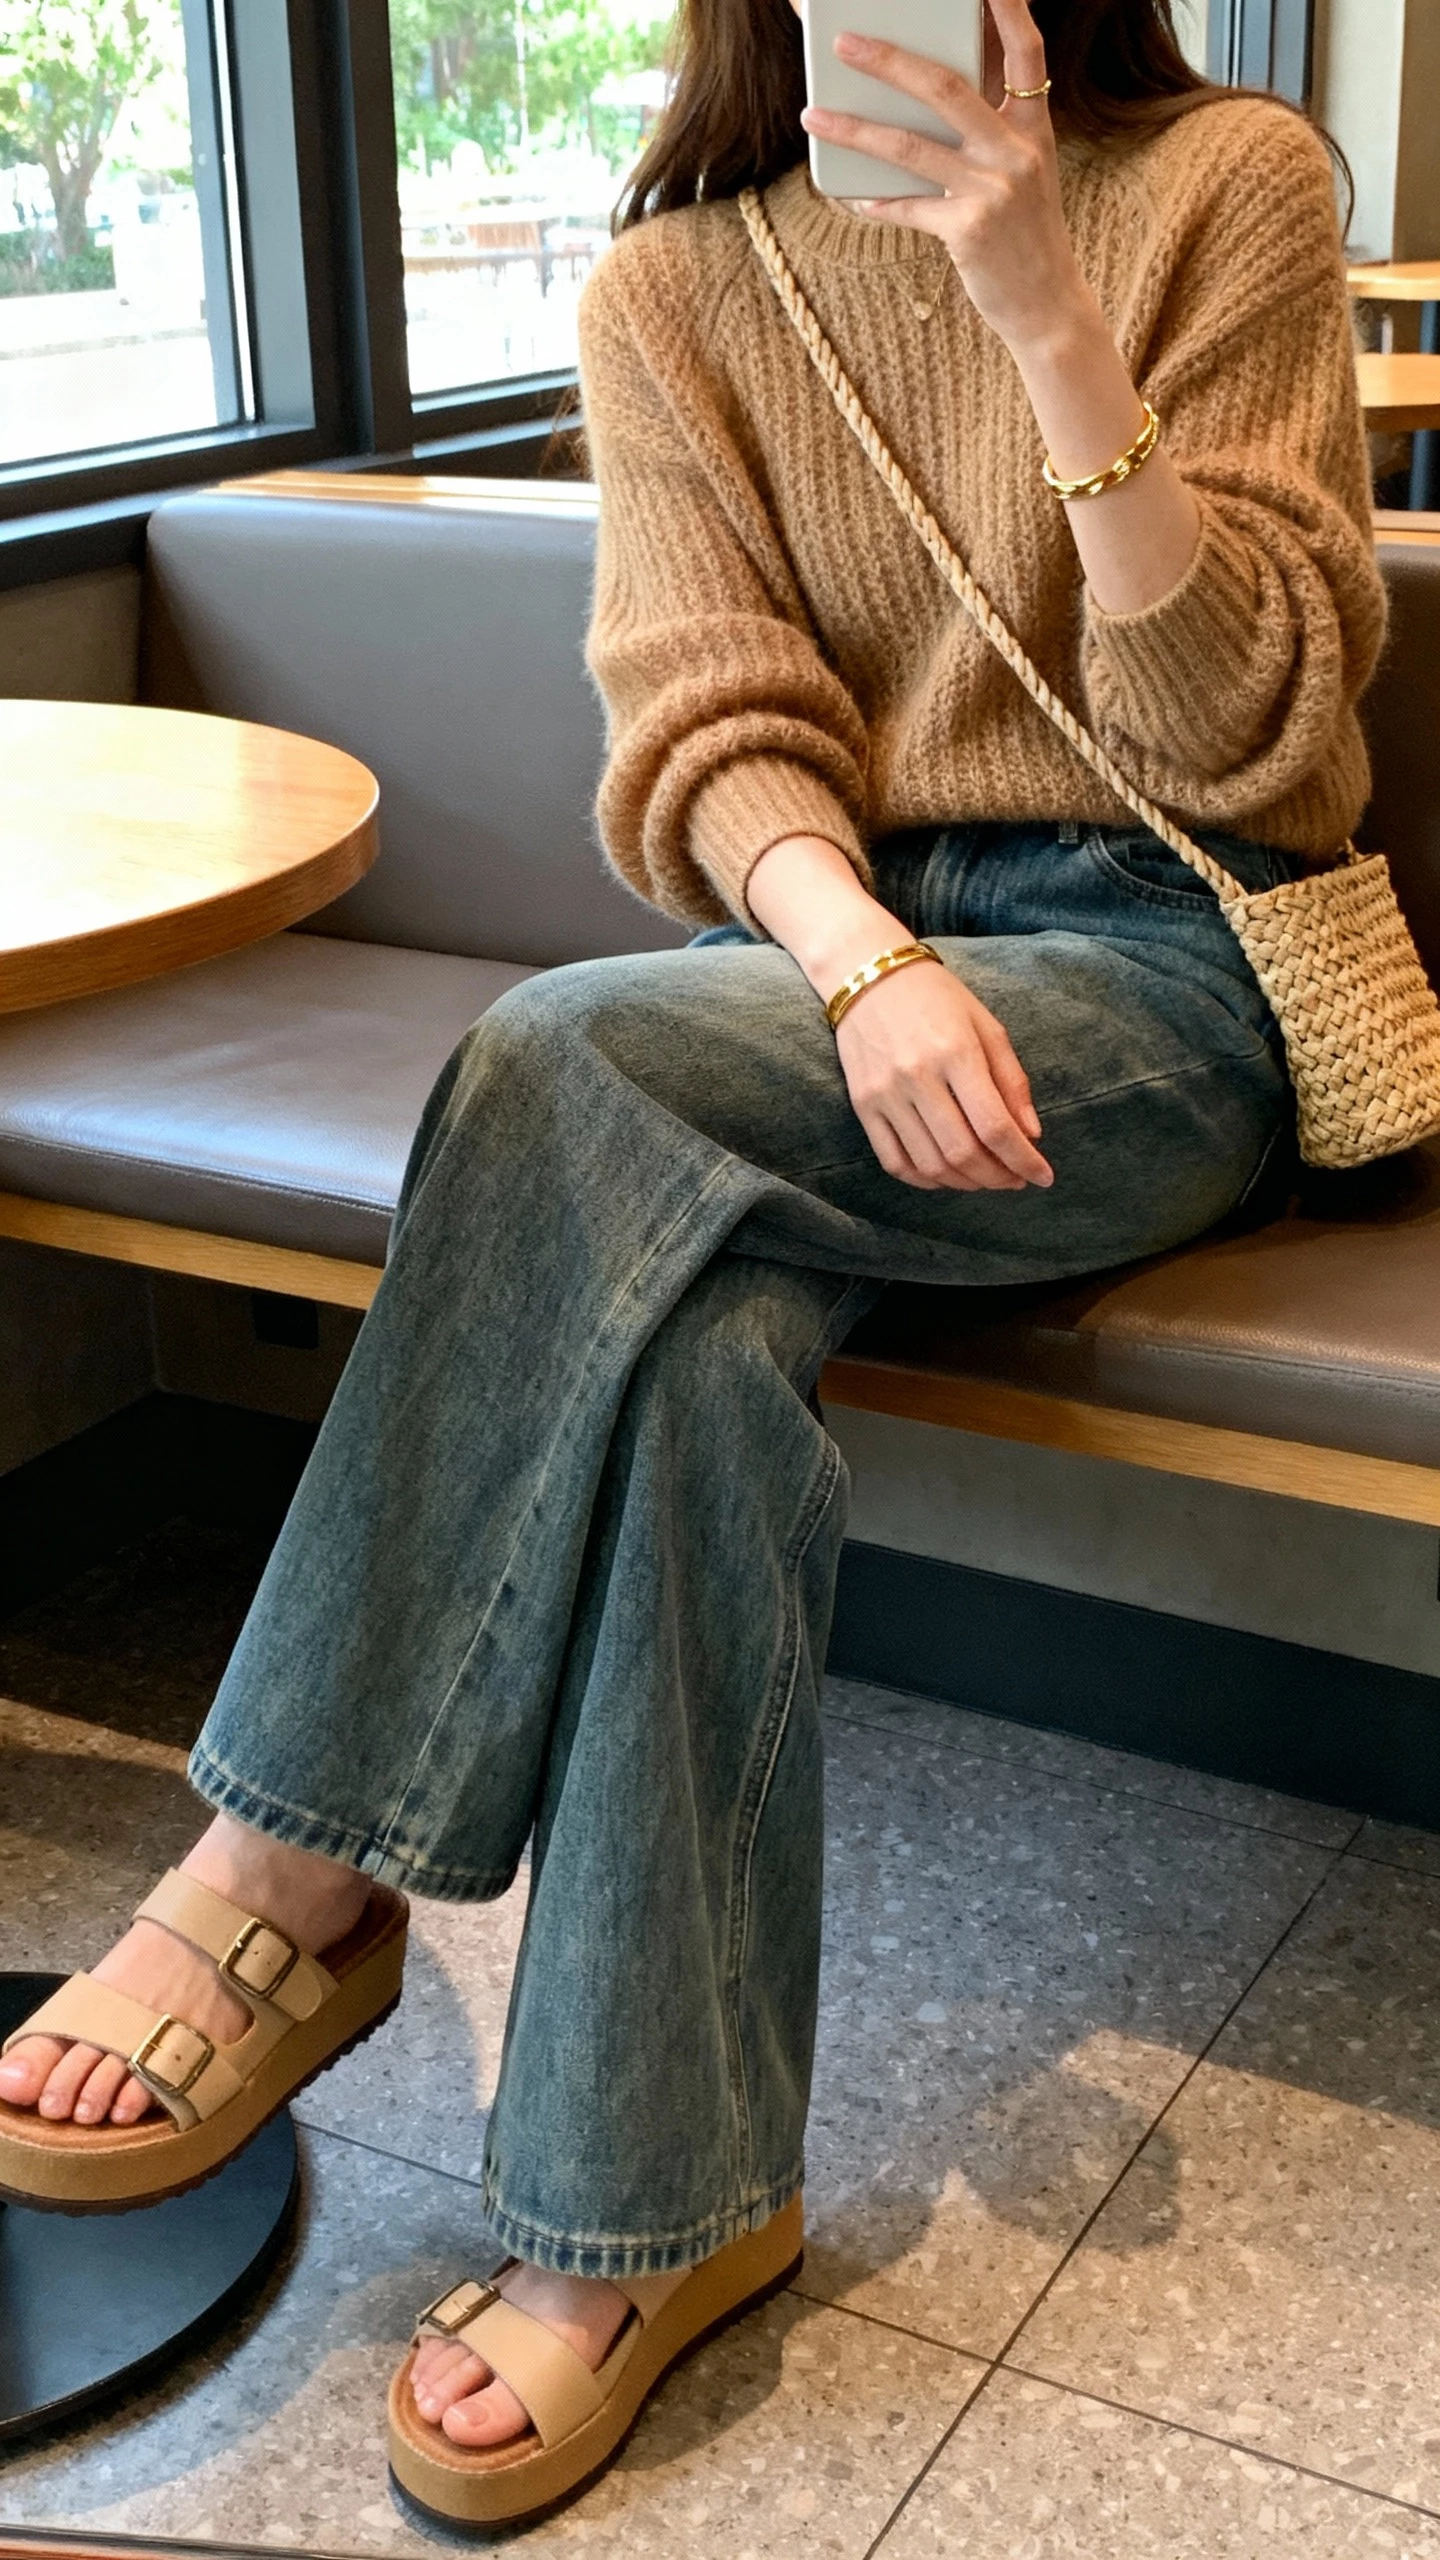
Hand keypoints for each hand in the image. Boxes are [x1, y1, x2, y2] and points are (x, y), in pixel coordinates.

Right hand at [744, 832, 1050, 1192]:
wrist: (867, 976)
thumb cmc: (937, 997)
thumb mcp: (987, 1026)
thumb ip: (1011, 1081)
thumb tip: (1030, 1135)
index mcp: (956, 1052)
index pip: (995, 1125)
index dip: (1024, 1159)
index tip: (1043, 1176)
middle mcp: (918, 1077)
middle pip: (964, 1152)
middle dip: (998, 1176)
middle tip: (1016, 1178)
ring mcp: (885, 1094)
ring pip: (931, 1163)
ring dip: (966, 1182)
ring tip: (986, 1178)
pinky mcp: (863, 1105)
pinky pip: (894, 1161)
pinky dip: (925, 1180)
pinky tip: (947, 1176)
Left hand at [799, 0, 1092, 360]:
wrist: (1048, 305)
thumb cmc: (1025, 232)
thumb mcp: (1023, 170)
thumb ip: (990, 128)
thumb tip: (928, 89)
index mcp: (1034, 127)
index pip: (1026, 53)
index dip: (1008, 11)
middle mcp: (1017, 151)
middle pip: (946, 88)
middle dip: (889, 60)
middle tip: (843, 41)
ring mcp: (993, 191)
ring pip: (911, 147)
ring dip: (855, 129)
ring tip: (813, 116)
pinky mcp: (968, 232)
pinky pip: (907, 207)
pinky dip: (876, 202)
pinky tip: (853, 195)